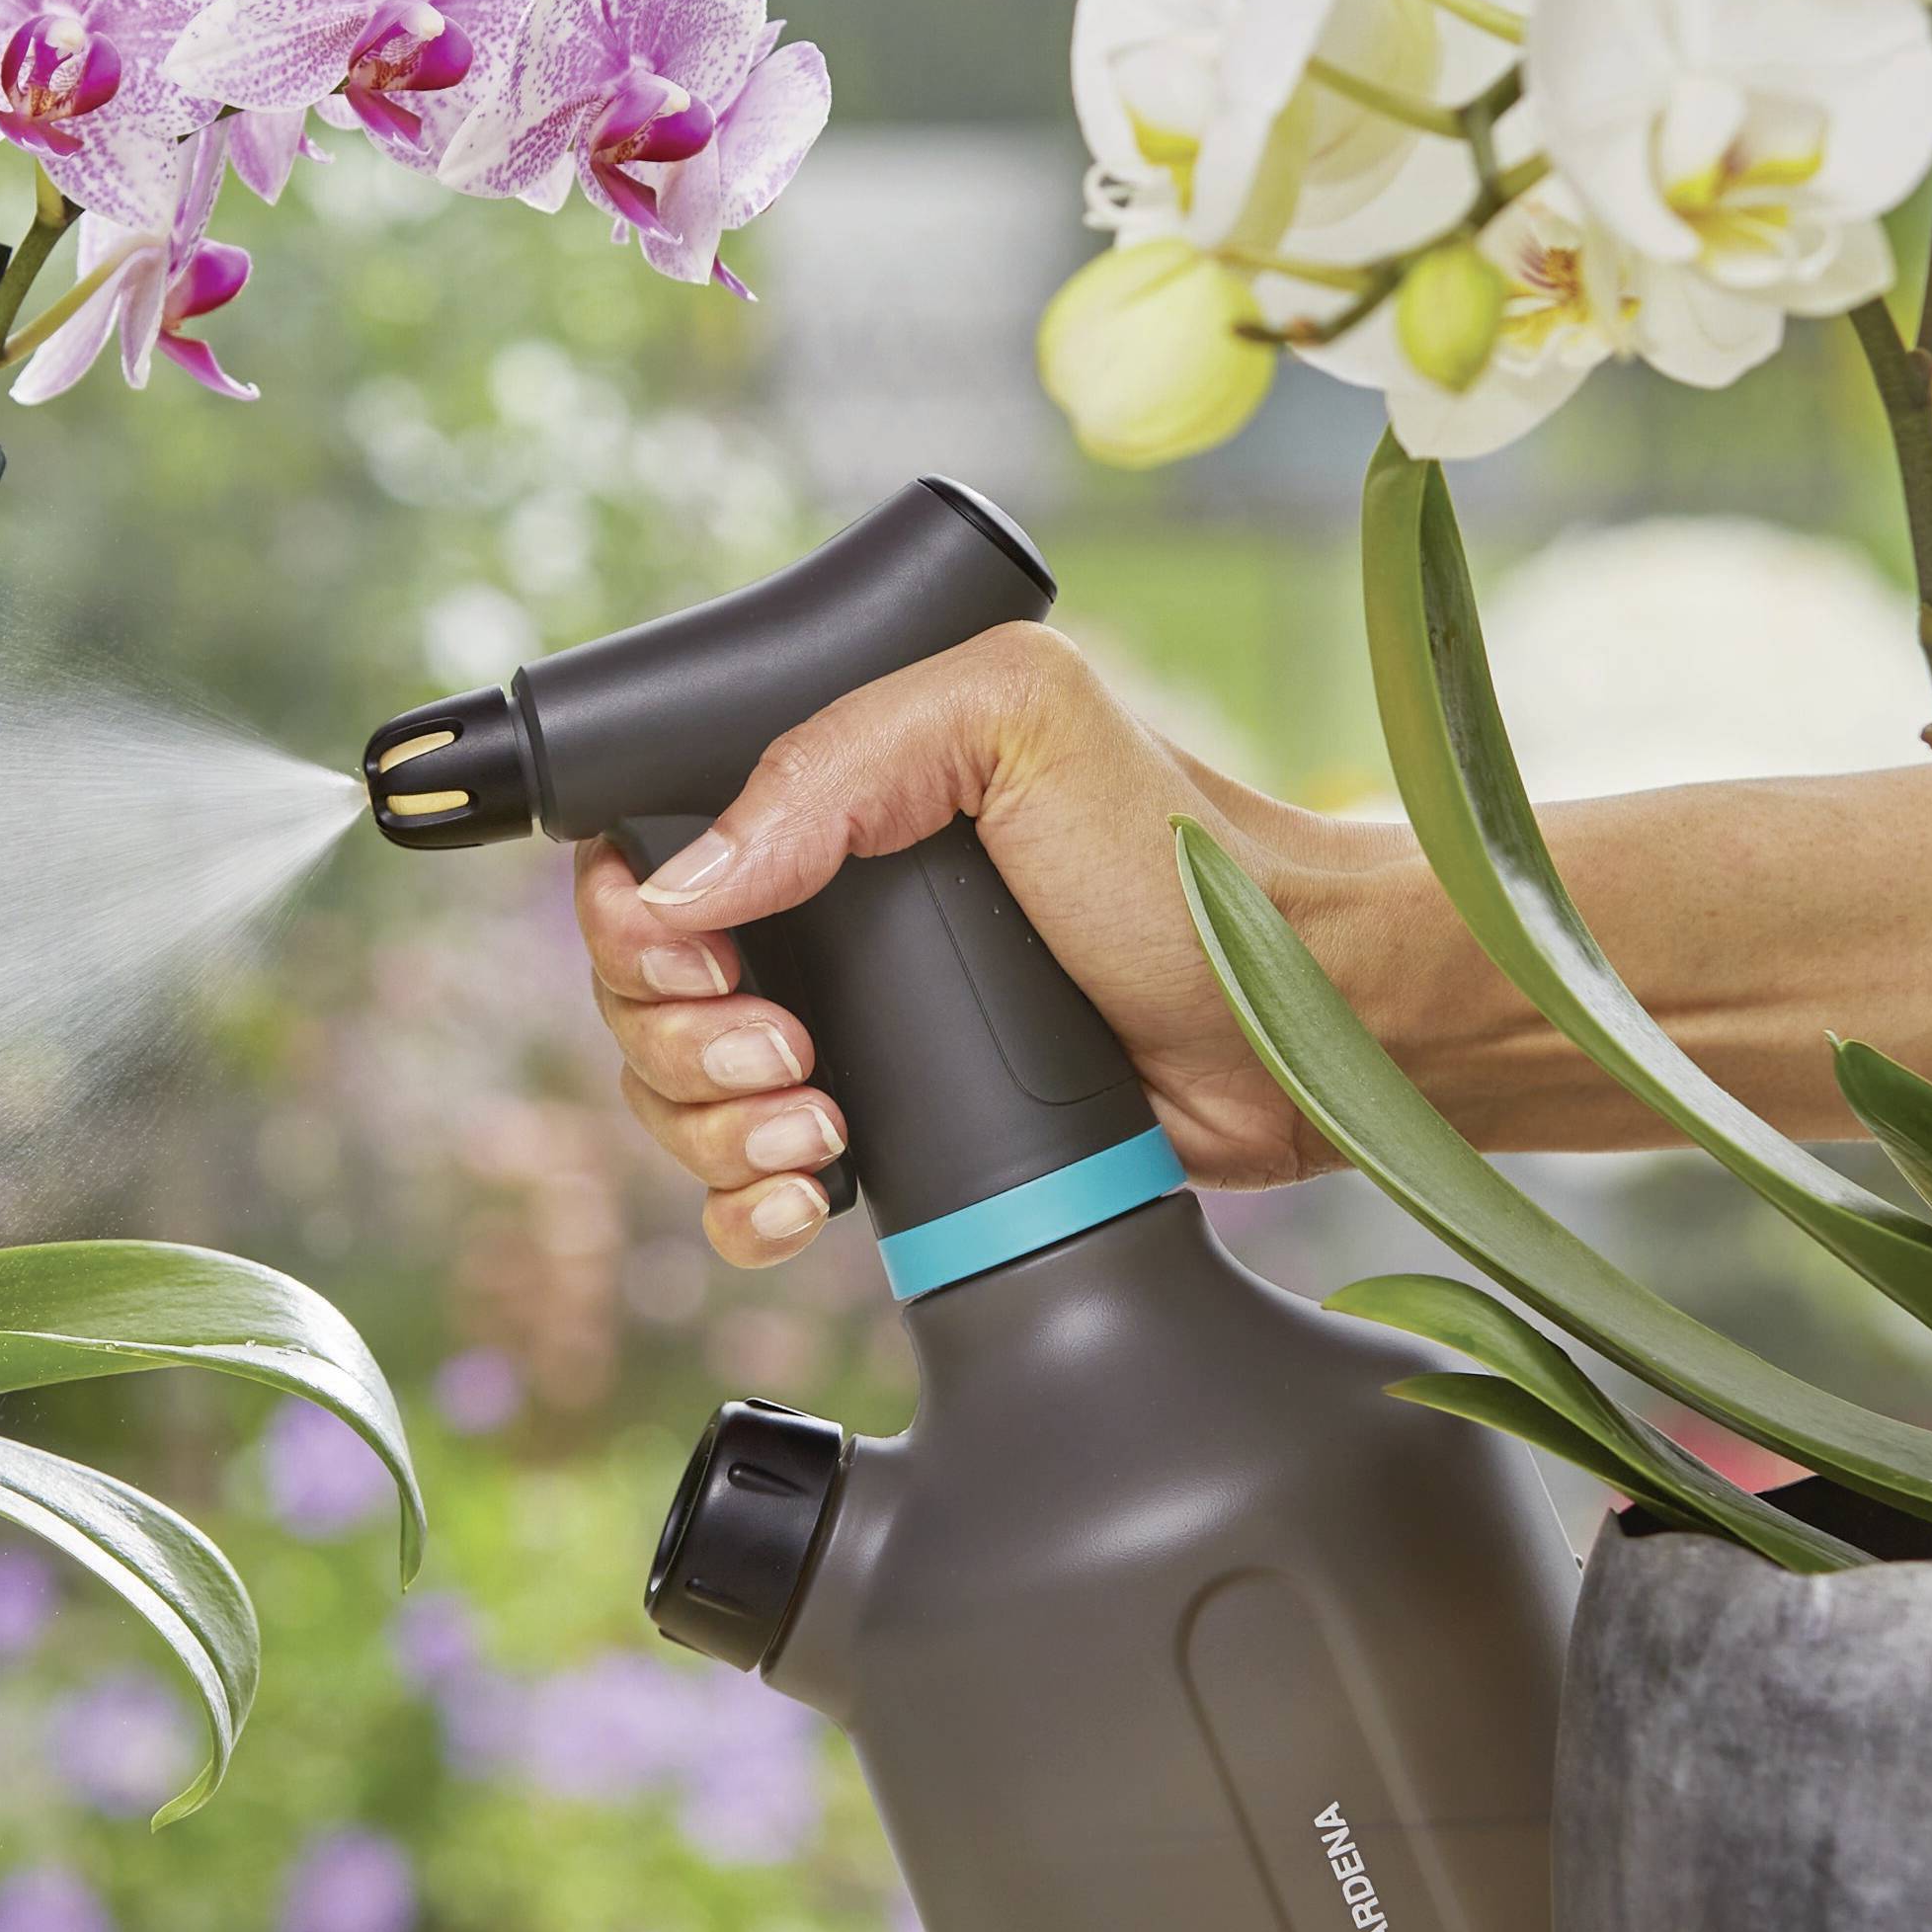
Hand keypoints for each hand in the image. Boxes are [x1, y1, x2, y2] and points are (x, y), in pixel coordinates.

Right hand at [569, 621, 1373, 1264]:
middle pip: (646, 989)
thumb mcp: (1018, 727)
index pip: (651, 848)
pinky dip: (746, 1204)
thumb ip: (840, 758)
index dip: (639, 921)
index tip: (708, 961)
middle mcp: (833, 904)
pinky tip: (808, 1194)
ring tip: (819, 1130)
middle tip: (786, 1051)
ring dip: (712, 1129)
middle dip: (678, 1040)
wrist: (1292, 1027)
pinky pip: (750, 1184)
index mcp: (839, 791)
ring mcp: (860, 1021)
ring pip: (680, 1095)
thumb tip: (687, 885)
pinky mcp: (898, 1126)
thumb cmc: (1184, 862)